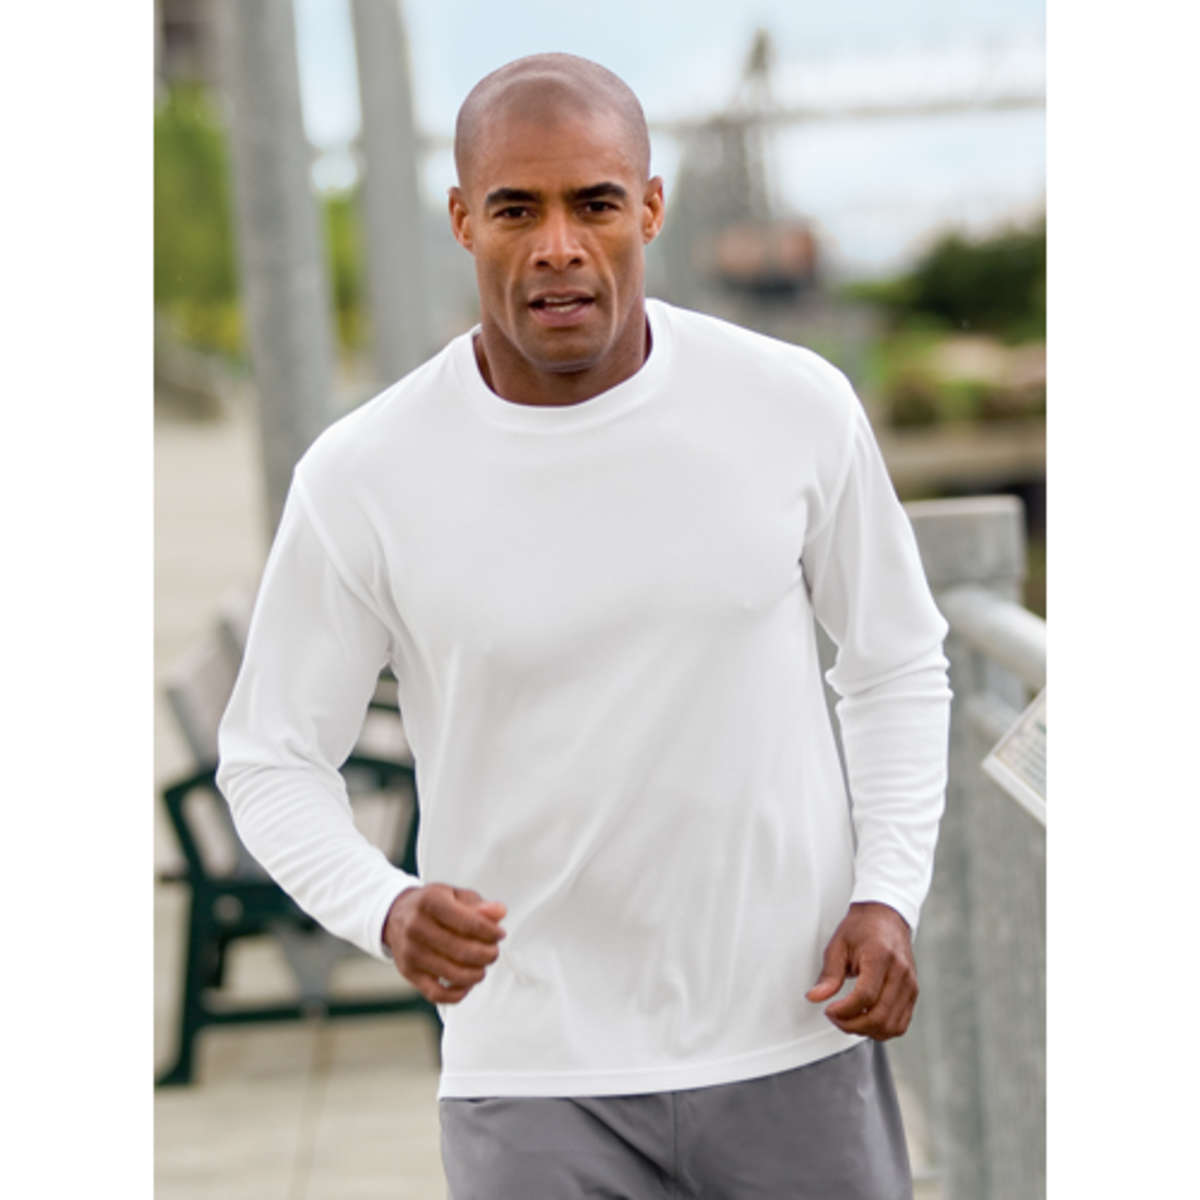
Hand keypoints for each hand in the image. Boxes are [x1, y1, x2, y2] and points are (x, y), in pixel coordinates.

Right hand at [383, 883, 506, 1004]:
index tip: (500, 934)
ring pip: (453, 973)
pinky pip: (436, 994)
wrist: (396, 916)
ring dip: (477, 974)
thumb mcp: (454, 895)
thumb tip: (500, 913)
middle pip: (462, 950)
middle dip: (487, 954)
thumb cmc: (433, 905)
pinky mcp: (408, 973)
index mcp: (430, 901)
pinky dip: (457, 994)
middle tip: (493, 952)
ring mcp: (411, 952)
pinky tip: (466, 984)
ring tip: (483, 966)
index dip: (490, 932)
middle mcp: (416, 927)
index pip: (468, 923)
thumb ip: (479, 905)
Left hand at [805, 901, 916, 1039]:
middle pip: (880, 1016)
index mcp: (881, 957)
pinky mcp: (913, 993)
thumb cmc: (862, 928)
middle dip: (852, 1025)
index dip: (845, 1010)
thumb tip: (815, 997)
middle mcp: (901, 973)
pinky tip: (864, 1020)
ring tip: (848, 1020)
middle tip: (835, 1018)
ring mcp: (910, 985)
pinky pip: (900, 1024)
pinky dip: (881, 1030)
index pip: (866, 996)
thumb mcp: (838, 945)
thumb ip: (829, 974)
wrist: (886, 916)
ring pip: (892, 1026)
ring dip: (867, 1031)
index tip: (829, 1010)